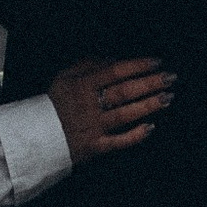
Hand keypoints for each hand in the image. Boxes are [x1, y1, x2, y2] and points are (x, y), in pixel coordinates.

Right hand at [47, 57, 173, 162]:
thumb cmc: (53, 104)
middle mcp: (89, 105)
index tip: (156, 62)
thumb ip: (88, 65)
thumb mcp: (64, 77)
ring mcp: (93, 127)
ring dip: (148, 105)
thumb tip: (113, 59)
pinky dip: (135, 136)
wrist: (36, 136)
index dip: (138, 65)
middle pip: (125, 91)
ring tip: (167, 98)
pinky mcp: (94, 146)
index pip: (115, 71)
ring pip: (125, 114)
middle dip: (150, 83)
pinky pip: (118, 141)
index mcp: (81, 85)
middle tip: (170, 78)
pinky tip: (150, 128)